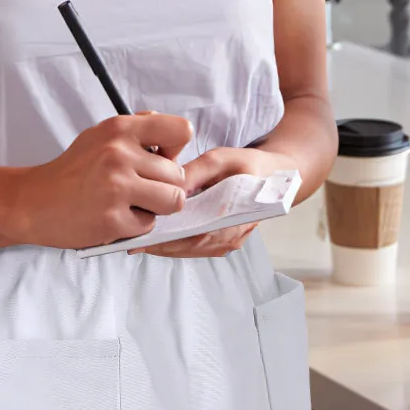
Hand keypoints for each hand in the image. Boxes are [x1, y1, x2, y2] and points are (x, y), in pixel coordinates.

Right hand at [15, 114, 191, 249]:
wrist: (33, 202)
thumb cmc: (71, 171)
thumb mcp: (99, 136)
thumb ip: (137, 132)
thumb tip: (173, 136)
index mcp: (119, 129)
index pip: (180, 130)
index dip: (176, 149)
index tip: (161, 159)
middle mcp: (119, 154)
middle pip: (178, 175)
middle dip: (163, 186)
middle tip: (136, 189)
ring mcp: (116, 188)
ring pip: (173, 201)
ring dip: (155, 208)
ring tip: (131, 204)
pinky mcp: (113, 219)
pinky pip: (149, 225)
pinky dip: (135, 226)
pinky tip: (113, 217)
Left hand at [140, 144, 290, 258]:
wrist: (276, 175)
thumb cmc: (249, 165)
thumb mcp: (222, 159)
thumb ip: (195, 172)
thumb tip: (169, 186)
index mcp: (236, 218)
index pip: (198, 236)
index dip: (169, 240)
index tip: (145, 238)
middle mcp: (233, 236)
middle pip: (190, 247)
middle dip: (160, 245)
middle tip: (133, 242)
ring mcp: (228, 241)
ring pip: (191, 249)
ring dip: (165, 246)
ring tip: (138, 240)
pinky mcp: (223, 240)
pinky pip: (195, 246)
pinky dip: (175, 243)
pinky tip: (156, 236)